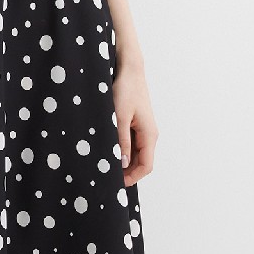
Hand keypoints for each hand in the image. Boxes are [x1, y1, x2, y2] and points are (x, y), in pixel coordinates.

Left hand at [113, 63, 156, 185]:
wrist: (129, 69)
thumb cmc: (125, 89)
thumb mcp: (119, 117)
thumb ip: (121, 141)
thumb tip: (122, 164)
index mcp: (149, 134)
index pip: (146, 166)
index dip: (132, 178)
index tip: (115, 184)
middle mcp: (149, 134)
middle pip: (140, 162)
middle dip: (126, 172)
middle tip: (105, 177)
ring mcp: (143, 130)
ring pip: (135, 154)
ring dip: (122, 161)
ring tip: (104, 164)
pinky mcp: (136, 124)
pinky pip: (131, 143)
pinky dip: (121, 150)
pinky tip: (107, 150)